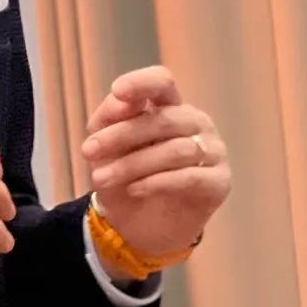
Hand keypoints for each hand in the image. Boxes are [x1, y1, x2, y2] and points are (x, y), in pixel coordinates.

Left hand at [81, 66, 230, 267]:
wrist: (136, 223)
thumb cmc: (124, 172)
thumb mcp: (106, 144)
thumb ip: (111, 117)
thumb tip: (121, 100)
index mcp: (169, 105)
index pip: (162, 82)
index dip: (142, 83)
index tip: (118, 91)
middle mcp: (196, 123)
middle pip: (163, 120)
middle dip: (121, 135)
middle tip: (88, 151)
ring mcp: (212, 151)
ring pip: (175, 150)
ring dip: (132, 164)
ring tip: (101, 178)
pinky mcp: (219, 182)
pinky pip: (189, 177)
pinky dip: (157, 182)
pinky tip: (133, 189)